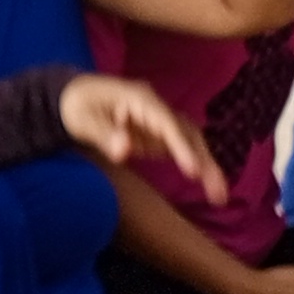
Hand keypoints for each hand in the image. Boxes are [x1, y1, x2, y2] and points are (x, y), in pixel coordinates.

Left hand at [58, 73, 224, 201]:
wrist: (74, 98)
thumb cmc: (77, 107)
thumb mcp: (82, 121)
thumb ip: (104, 135)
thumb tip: (124, 151)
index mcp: (139, 99)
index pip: (166, 124)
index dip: (181, 146)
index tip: (193, 171)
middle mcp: (156, 108)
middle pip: (187, 132)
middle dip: (204, 160)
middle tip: (218, 191)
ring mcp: (160, 121)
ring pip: (191, 141)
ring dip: (206, 165)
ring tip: (219, 195)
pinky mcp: (159, 135)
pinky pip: (183, 150)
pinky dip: (197, 166)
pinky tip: (210, 187)